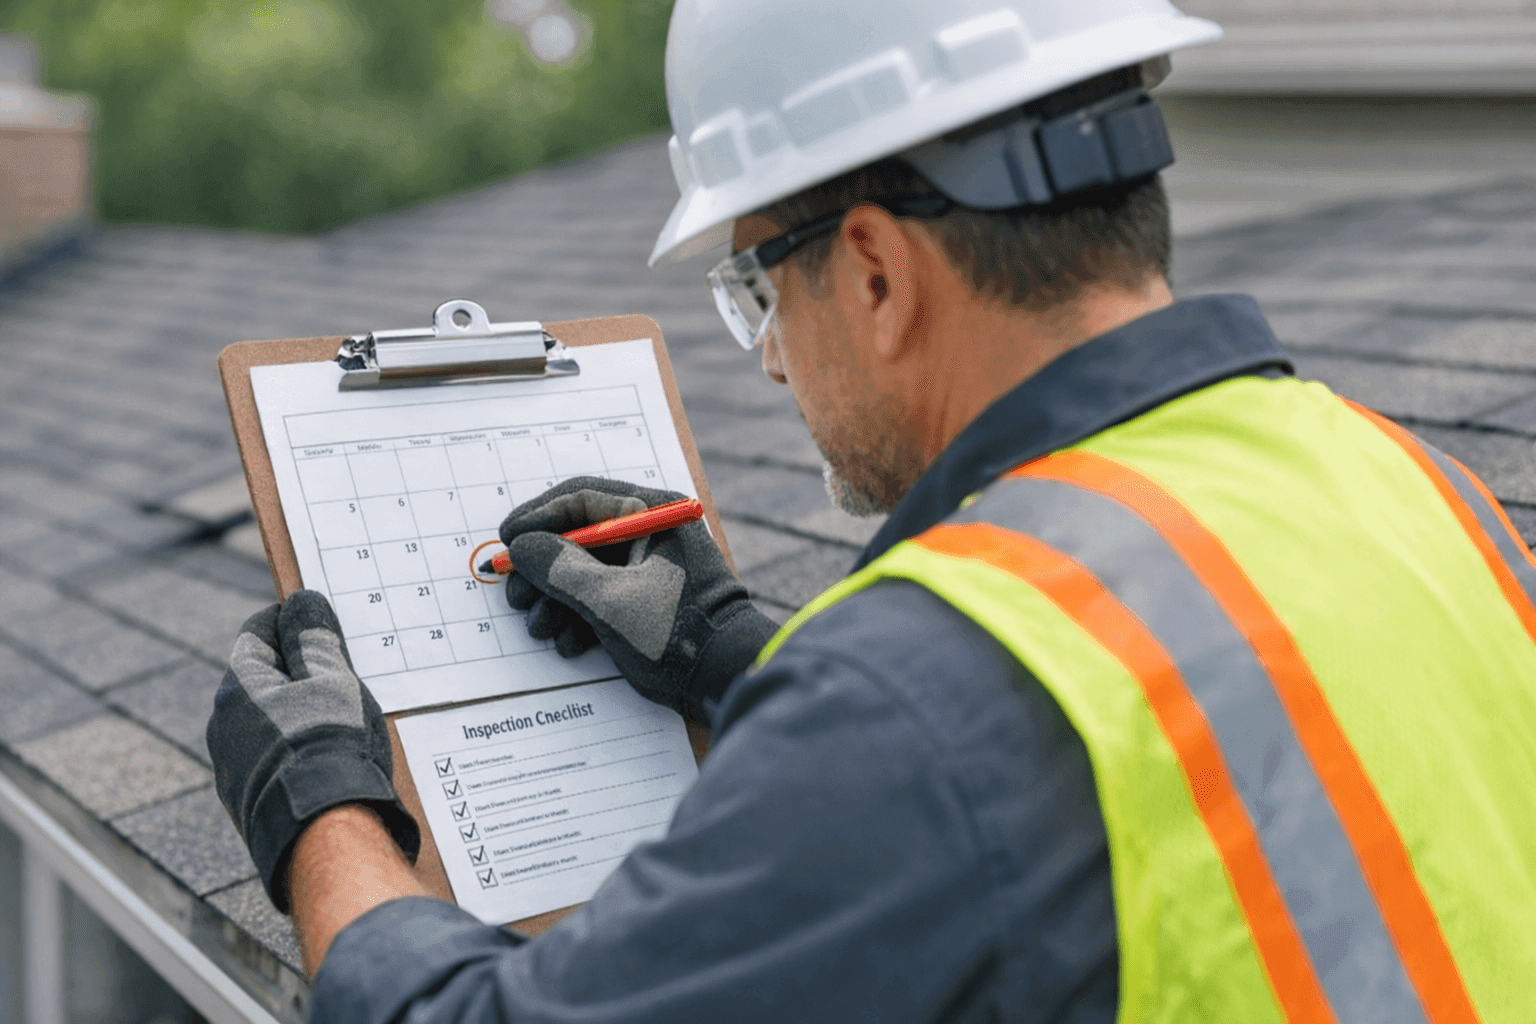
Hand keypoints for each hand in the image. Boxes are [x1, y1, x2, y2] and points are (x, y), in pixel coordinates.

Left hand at [207, 590, 419, 911]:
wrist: (322, 831)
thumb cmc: (329, 744)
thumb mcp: (333, 680)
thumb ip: (315, 638)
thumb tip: (302, 602)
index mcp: (238, 686)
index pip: (258, 632)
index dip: (291, 620)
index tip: (319, 618)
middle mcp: (223, 724)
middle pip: (262, 679)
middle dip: (298, 670)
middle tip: (342, 669)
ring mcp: (231, 767)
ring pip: (266, 722)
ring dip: (297, 713)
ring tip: (341, 719)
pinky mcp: (247, 802)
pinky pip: (272, 760)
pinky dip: (295, 751)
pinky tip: (327, 760)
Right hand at [499, 477, 777, 718]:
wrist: (726, 680)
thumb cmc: (675, 633)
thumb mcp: (610, 601)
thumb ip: (560, 569)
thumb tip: (520, 547)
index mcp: (653, 513)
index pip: (582, 498)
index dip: (537, 518)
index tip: (506, 542)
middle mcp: (650, 531)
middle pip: (577, 536)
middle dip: (542, 570)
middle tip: (516, 596)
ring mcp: (648, 566)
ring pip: (584, 570)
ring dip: (555, 599)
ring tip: (540, 627)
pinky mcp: (646, 598)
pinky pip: (600, 596)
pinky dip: (578, 617)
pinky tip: (568, 643)